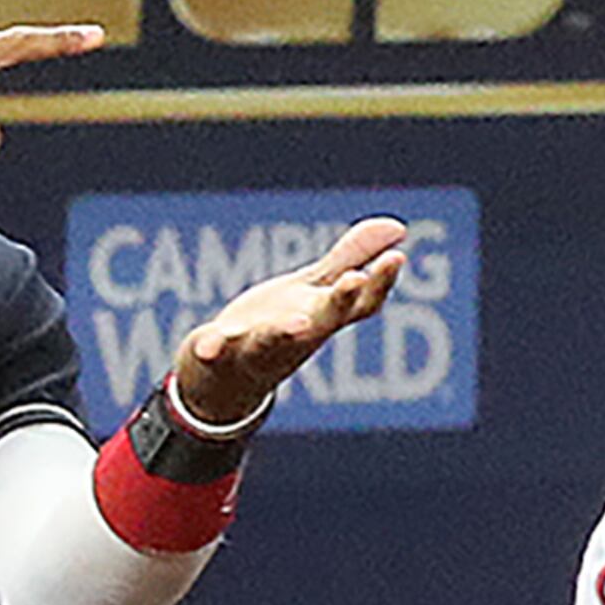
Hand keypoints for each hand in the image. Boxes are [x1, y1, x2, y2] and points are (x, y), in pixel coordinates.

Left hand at [173, 218, 412, 424]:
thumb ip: (351, 257)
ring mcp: (260, 345)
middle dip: (339, 300)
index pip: (361, 303)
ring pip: (273, 340)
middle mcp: (298, 333)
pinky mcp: (221, 350)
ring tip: (297, 322)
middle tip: (355, 279)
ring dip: (284, 332)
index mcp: (323, 316)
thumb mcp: (315, 289)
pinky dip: (212, 348)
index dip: (380, 282)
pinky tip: (205, 346)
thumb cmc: (280, 326)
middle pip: (323, 319)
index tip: (396, 258)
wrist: (228, 377)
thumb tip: (399, 227)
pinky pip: (217, 350)